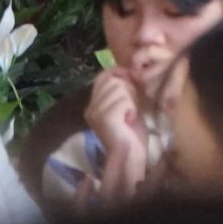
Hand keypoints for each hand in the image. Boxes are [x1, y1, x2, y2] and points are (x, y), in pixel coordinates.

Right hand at [84, 69, 147, 202]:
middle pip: (113, 80)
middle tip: (130, 108)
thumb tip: (126, 69)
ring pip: (120, 88)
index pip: (103, 76)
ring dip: (131, 100)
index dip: (120, 74)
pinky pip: (124, 100)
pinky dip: (132, 108)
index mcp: (93, 105)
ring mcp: (96, 113)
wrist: (131, 154)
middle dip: (128, 90)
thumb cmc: (132, 132)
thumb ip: (123, 89)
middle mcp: (90, 108)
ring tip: (129, 115)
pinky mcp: (105, 118)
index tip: (130, 85)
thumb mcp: (127, 105)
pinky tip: (129, 120)